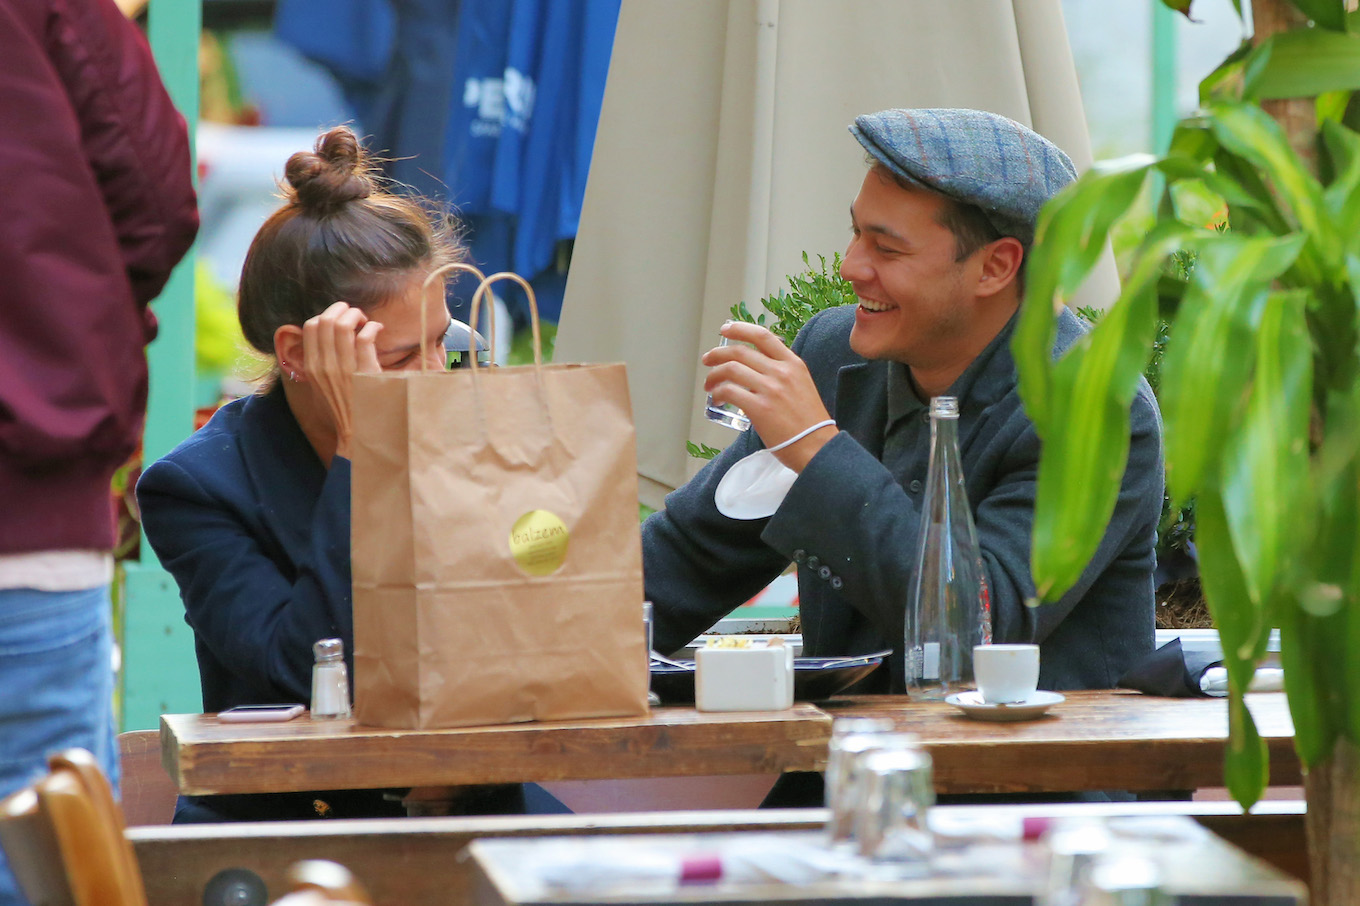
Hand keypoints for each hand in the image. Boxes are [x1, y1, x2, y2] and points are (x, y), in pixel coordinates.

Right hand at [301, 301, 381, 458]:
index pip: (310, 326)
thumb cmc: (341, 414)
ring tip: (366, 321)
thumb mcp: (318, 390)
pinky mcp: (364, 372)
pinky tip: (378, 330)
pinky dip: (372, 327)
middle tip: (355, 316)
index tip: (340, 320)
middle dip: (342, 310)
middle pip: (325, 320)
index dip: (326, 316)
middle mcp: (324, 366)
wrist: (356, 436)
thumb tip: (317, 348)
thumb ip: (315, 369)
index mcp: (312, 368)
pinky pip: (365, 337)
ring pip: (343, 324)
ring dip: (356, 315)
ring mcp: (344, 368)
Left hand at [703, 321, 835, 471]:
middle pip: (740, 351)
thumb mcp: (802, 385)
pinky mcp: (759, 408)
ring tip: (709, 384)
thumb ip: (782, 373)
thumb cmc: (809, 422)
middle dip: (717, 354)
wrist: (817, 447)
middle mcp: (781, 372)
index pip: (763, 336)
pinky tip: (716, 398)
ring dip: (714, 375)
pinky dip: (718, 392)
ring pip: (731, 369)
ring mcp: (770, 389)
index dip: (740, 329)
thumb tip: (756, 369)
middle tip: (707, 360)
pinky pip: (729, 392)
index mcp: (793, 364)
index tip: (726, 329)